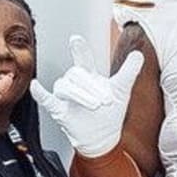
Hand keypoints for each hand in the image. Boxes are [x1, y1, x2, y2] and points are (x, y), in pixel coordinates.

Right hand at [31, 35, 143, 157]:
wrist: (104, 136)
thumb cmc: (110, 111)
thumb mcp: (122, 89)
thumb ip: (129, 71)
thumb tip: (138, 54)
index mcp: (89, 75)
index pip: (83, 59)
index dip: (79, 49)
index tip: (75, 39)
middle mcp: (75, 83)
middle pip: (76, 75)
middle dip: (91, 86)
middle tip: (106, 100)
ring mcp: (65, 96)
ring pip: (65, 87)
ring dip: (80, 95)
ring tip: (94, 105)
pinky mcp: (58, 109)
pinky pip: (46, 99)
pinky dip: (40, 93)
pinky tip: (37, 87)